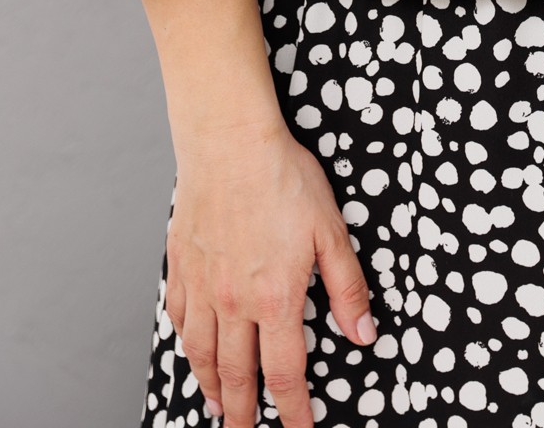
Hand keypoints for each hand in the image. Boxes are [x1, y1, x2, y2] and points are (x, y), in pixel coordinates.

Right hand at [164, 120, 376, 427]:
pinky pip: (180, 321)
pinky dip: (186, 347)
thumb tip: (363, 333)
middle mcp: (235, 303)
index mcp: (276, 299)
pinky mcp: (181, 268)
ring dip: (212, 389)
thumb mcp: (332, 230)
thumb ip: (347, 287)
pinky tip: (193, 353)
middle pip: (238, 377)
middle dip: (245, 414)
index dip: (294, 411)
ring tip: (218, 409)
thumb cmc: (283, 178)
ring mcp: (203, 288)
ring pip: (203, 356)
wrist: (230, 143)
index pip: (286, 374)